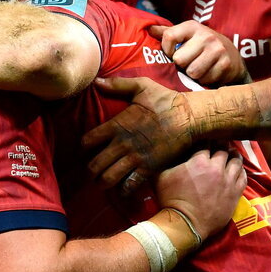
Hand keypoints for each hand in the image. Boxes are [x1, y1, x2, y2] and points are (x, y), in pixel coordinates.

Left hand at [83, 76, 195, 190]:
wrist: (189, 117)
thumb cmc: (165, 100)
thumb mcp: (141, 87)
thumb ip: (117, 85)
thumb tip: (96, 80)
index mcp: (117, 125)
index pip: (88, 141)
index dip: (82, 148)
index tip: (84, 150)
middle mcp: (122, 144)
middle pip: (95, 165)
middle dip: (89, 171)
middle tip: (90, 172)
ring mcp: (135, 158)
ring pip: (109, 178)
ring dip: (102, 183)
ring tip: (101, 183)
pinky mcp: (149, 169)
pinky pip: (130, 185)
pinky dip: (123, 191)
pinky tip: (121, 190)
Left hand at [150, 22, 248, 85]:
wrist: (231, 54)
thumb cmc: (200, 45)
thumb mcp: (185, 35)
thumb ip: (167, 33)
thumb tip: (148, 28)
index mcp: (192, 26)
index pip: (169, 36)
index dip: (166, 50)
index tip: (171, 54)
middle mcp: (206, 35)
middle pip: (180, 60)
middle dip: (182, 66)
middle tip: (188, 63)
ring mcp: (218, 49)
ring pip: (192, 72)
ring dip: (193, 75)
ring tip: (198, 68)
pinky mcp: (226, 64)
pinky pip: (205, 79)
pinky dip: (204, 80)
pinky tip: (208, 73)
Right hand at [156, 147, 246, 239]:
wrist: (186, 224)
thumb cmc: (172, 200)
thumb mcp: (162, 177)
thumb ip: (170, 162)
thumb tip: (169, 154)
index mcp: (199, 161)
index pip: (206, 144)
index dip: (206, 142)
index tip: (205, 143)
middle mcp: (216, 168)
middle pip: (224, 150)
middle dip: (221, 147)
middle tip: (220, 146)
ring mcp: (228, 181)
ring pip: (237, 161)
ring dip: (234, 156)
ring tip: (232, 155)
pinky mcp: (235, 193)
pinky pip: (243, 177)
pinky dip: (241, 171)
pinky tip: (238, 170)